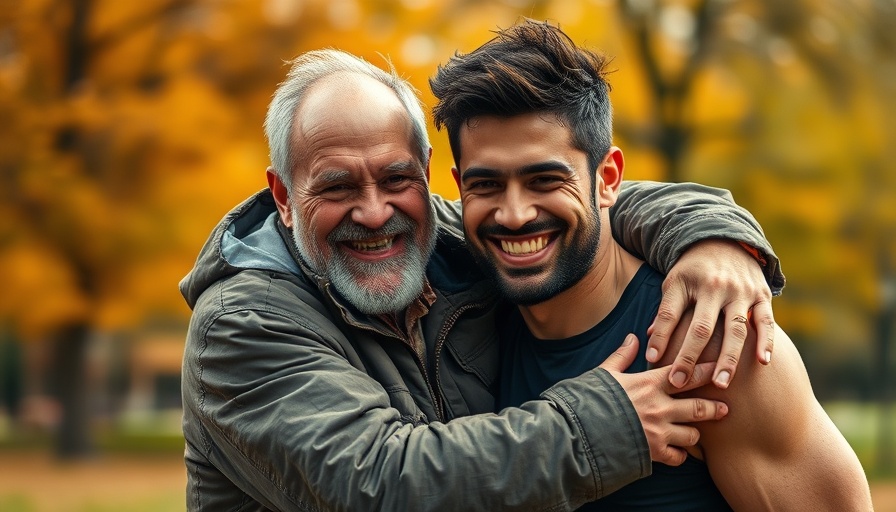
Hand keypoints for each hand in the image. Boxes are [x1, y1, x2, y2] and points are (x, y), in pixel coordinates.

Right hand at [600, 334, 728, 466]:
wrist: (578, 431)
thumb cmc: (589, 398)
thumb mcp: (605, 373)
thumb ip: (622, 356)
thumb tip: (633, 338)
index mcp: (649, 384)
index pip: (687, 374)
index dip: (707, 370)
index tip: (720, 369)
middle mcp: (659, 407)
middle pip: (699, 407)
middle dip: (715, 408)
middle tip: (726, 408)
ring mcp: (658, 432)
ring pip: (692, 434)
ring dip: (694, 434)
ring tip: (694, 433)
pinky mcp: (653, 453)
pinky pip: (678, 457)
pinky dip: (679, 456)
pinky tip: (676, 453)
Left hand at [646, 239, 774, 388]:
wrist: (725, 240)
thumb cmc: (693, 271)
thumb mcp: (673, 282)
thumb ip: (665, 312)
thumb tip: (651, 346)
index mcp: (686, 282)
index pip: (669, 313)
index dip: (659, 337)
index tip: (651, 361)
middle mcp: (714, 287)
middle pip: (701, 327)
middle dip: (690, 357)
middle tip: (680, 383)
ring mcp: (740, 291)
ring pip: (735, 329)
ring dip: (728, 359)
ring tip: (721, 384)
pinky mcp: (761, 294)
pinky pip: (765, 321)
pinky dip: (766, 341)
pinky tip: (763, 362)